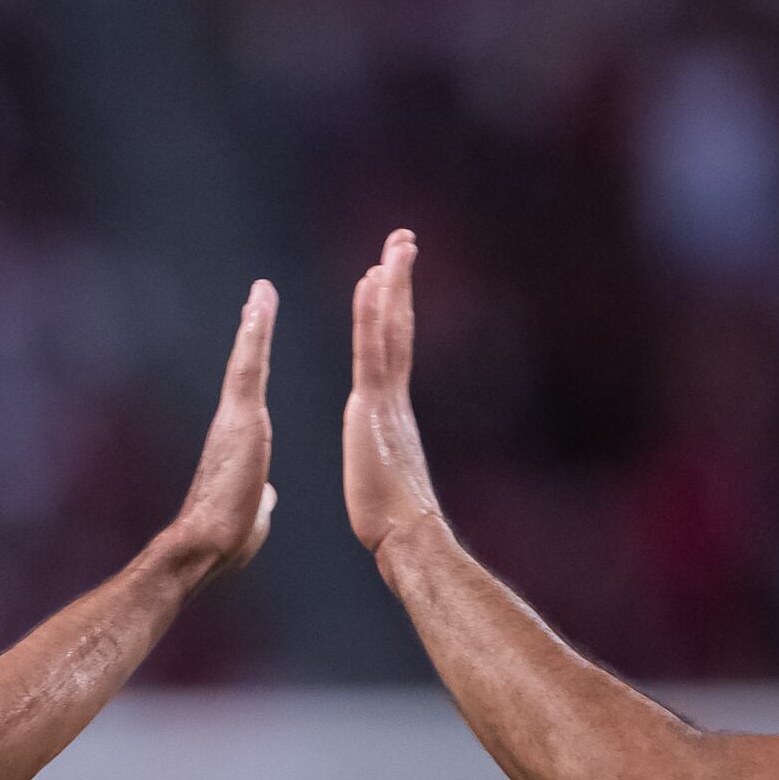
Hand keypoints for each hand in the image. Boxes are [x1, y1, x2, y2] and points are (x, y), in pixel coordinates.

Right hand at [162, 279, 278, 580]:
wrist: (204, 548)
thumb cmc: (225, 539)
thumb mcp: (254, 514)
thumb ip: (261, 498)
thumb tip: (267, 497)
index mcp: (241, 442)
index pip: (251, 392)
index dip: (256, 362)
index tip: (258, 334)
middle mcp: (233, 423)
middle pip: (247, 366)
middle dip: (253, 329)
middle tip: (260, 294)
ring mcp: (233, 418)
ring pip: (247, 359)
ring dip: (255, 321)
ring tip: (263, 289)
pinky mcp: (238, 420)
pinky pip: (248, 367)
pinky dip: (254, 334)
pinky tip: (260, 306)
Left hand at [345, 230, 442, 555]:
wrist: (407, 538)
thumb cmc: (393, 524)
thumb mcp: (383, 483)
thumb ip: (383, 465)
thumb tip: (385, 471)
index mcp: (390, 413)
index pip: (391, 351)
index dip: (389, 313)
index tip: (385, 278)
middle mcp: (394, 397)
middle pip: (399, 327)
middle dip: (400, 282)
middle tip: (402, 240)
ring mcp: (387, 399)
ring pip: (391, 329)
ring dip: (392, 283)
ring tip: (395, 244)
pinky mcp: (375, 407)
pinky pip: (373, 349)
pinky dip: (372, 313)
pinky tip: (371, 281)